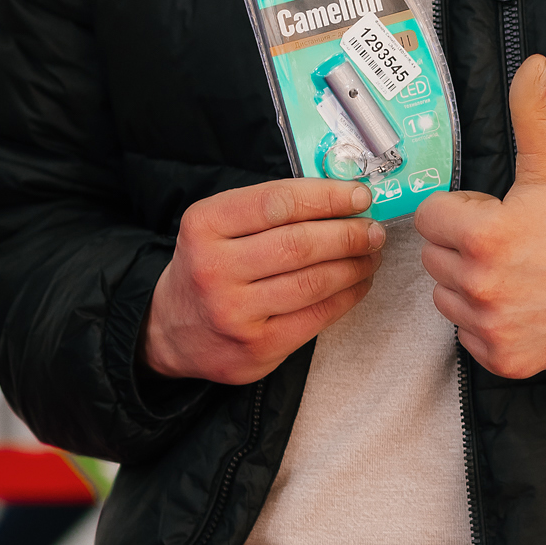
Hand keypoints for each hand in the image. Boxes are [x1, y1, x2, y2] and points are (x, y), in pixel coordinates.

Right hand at [141, 178, 383, 385]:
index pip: (278, 203)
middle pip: (299, 244)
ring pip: (313, 282)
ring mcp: (234, 313)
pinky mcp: (256, 348)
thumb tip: (341, 198)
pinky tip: (358, 282)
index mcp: (204, 226)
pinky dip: (347, 296)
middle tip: (373, 229)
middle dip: (348, 234)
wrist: (172, 331)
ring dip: (354, 265)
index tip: (359, 196)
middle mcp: (214, 269)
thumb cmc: (208, 266)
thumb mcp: (217, 226)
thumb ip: (269, 210)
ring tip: (371, 254)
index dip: (327, 197)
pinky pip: (316, 317)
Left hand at [415, 55, 545, 378]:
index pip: (429, 217)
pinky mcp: (503, 359)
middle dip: (462, 246)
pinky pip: (466, 336)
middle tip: (510, 242)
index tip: (493, 212)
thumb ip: (532, 113)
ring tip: (515, 272)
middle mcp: (481, 286)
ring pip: (445, 298)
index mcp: (484, 235)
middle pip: (434, 258)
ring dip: (469, 285)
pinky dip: (486, 323)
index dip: (460, 210)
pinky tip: (521, 304)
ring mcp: (491, 327)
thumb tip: (532, 64)